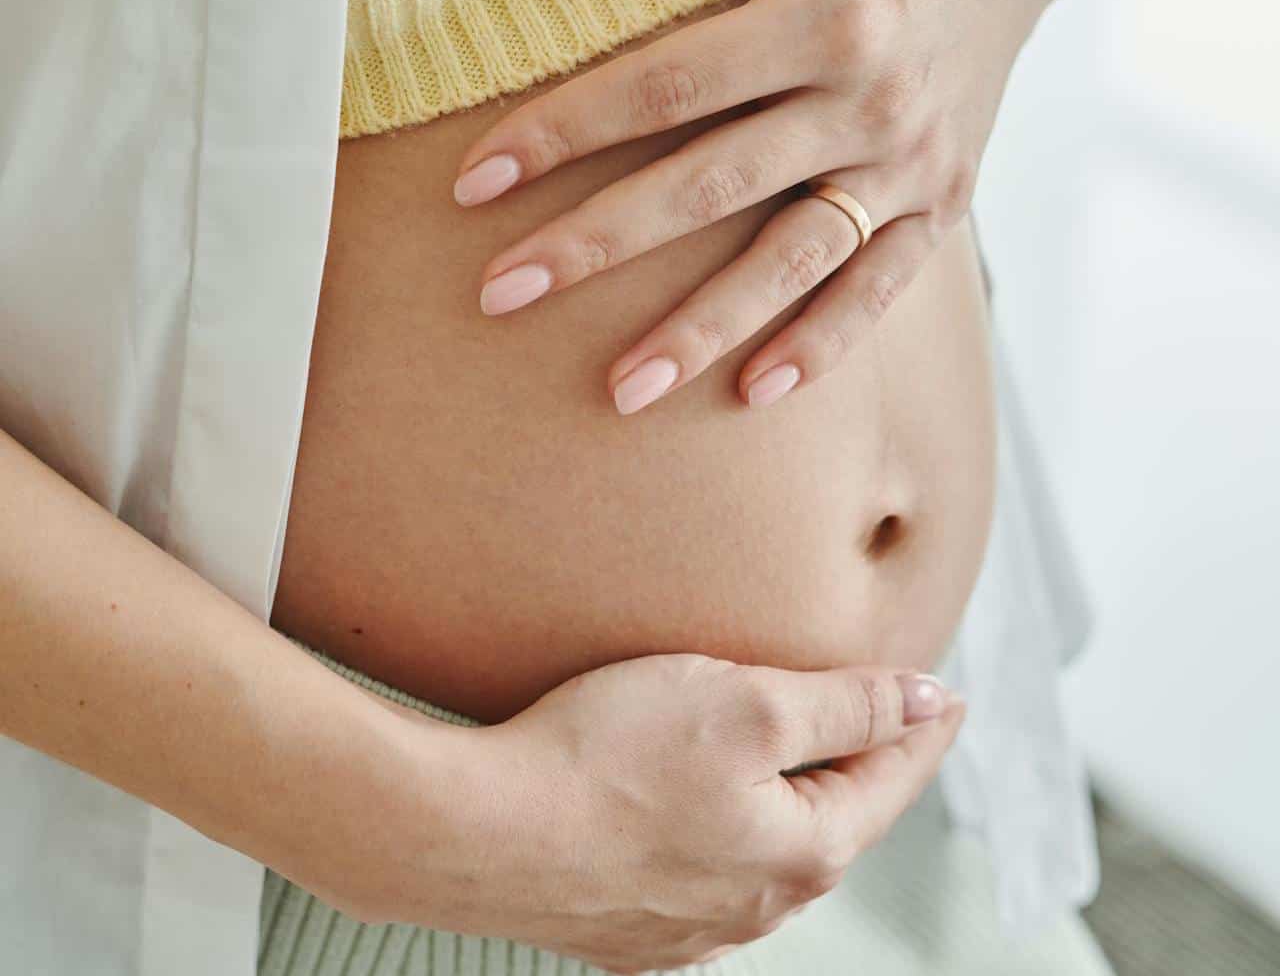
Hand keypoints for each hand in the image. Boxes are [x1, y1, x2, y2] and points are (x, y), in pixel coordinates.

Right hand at [375, 653, 962, 973]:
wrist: (474, 831)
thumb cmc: (605, 760)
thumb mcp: (748, 706)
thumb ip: (846, 708)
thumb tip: (927, 701)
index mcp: (799, 852)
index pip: (890, 780)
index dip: (921, 727)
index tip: (945, 695)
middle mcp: (754, 905)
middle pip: (832, 818)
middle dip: (860, 763)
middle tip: (876, 714)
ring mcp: (690, 926)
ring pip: (766, 847)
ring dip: (788, 797)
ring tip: (791, 752)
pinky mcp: (631, 923)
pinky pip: (704, 868)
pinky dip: (724, 825)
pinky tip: (700, 800)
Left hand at [453, 0, 1072, 413]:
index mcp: (833, 11)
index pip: (669, 84)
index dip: (565, 130)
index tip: (475, 180)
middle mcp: (873, 99)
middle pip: (711, 188)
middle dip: (598, 245)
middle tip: (502, 294)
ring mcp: (909, 164)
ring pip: (791, 262)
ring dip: (704, 330)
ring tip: (620, 390)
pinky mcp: (939, 204)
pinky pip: (878, 288)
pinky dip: (822, 344)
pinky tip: (755, 392)